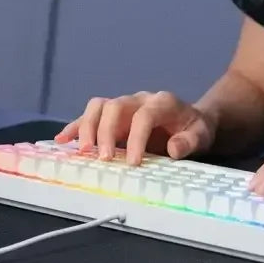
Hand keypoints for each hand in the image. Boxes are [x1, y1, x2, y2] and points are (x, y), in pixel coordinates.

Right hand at [54, 91, 215, 164]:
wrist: (191, 120)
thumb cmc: (194, 129)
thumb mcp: (201, 135)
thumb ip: (189, 141)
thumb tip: (173, 148)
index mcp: (162, 102)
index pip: (144, 115)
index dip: (136, 137)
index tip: (133, 163)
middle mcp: (139, 99)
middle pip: (116, 106)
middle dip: (106, 131)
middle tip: (102, 158)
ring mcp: (124, 106)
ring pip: (99, 106)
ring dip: (87, 127)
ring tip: (82, 151)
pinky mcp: (112, 116)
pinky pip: (90, 115)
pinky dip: (75, 126)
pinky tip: (62, 140)